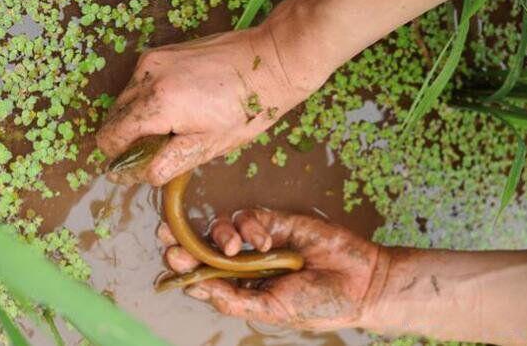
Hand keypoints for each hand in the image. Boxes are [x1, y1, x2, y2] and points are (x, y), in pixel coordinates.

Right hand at [96, 26, 321, 185]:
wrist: (270, 62)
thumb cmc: (247, 109)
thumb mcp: (209, 146)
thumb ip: (167, 163)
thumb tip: (139, 175)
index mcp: (158, 104)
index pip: (111, 137)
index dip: (120, 157)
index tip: (140, 165)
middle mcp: (147, 76)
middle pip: (114, 117)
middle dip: (130, 138)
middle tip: (165, 146)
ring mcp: (153, 60)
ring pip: (125, 99)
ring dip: (139, 118)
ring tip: (176, 125)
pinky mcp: (162, 52)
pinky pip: (140, 82)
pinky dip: (149, 99)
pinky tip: (179, 105)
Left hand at [157, 209, 386, 330]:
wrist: (360, 282)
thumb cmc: (318, 303)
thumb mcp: (272, 309)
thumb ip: (234, 299)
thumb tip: (195, 287)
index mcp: (241, 289)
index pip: (203, 275)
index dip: (183, 266)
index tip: (170, 258)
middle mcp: (245, 264)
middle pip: (204, 247)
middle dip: (183, 240)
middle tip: (166, 235)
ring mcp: (259, 240)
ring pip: (222, 228)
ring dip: (219, 235)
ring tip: (233, 248)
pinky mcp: (275, 221)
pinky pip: (249, 216)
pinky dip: (251, 226)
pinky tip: (265, 240)